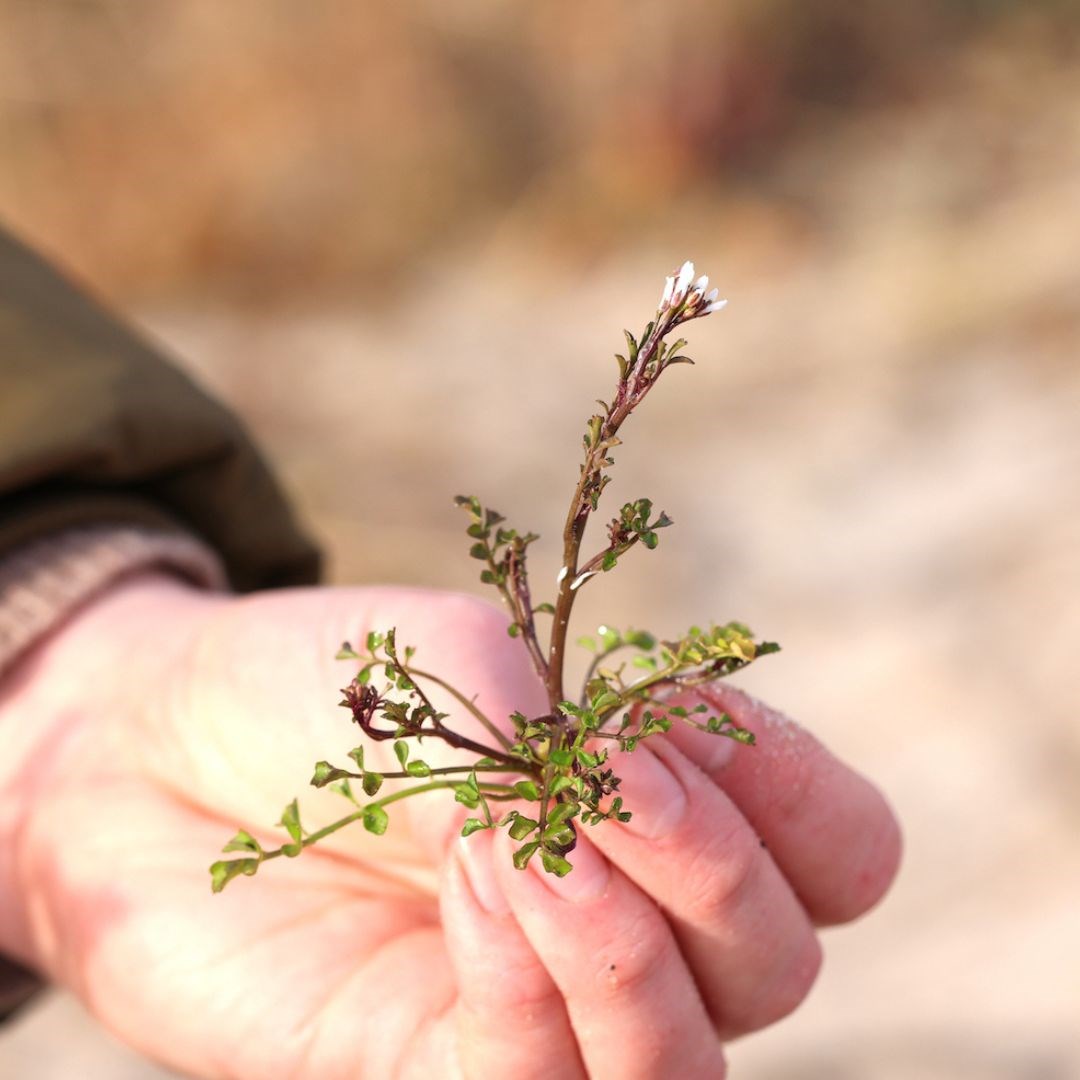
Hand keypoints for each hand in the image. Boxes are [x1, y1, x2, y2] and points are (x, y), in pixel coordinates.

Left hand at [0, 574, 899, 1078]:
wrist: (164, 746)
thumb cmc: (337, 681)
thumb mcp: (481, 671)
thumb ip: (578, 755)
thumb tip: (629, 831)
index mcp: (669, 811)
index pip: (841, 854)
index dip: (798, 792)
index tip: (686, 713)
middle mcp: (640, 924)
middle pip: (780, 962)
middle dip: (711, 862)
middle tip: (602, 770)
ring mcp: (553, 1011)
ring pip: (690, 1058)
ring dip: (627, 941)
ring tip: (522, 840)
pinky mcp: (445, 1071)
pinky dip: (531, 983)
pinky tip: (470, 884)